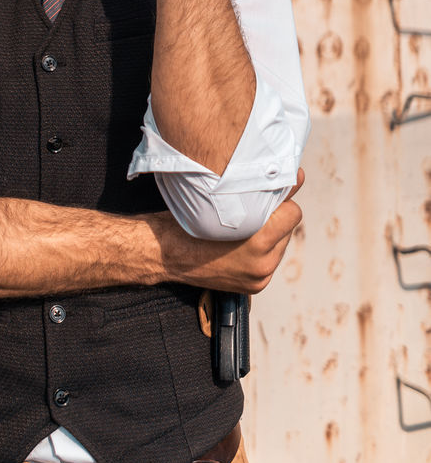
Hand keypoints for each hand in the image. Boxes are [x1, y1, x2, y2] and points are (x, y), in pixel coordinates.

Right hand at [155, 169, 304, 294]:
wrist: (166, 254)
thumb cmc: (189, 222)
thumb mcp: (225, 200)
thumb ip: (267, 191)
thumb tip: (297, 176)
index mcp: (258, 243)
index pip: (294, 214)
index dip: (279, 201)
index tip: (264, 196)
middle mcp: (262, 265)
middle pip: (288, 230)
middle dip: (274, 219)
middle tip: (249, 212)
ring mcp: (259, 278)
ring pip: (280, 245)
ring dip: (269, 235)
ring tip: (241, 229)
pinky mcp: (255, 286)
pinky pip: (270, 259)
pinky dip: (260, 250)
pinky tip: (240, 243)